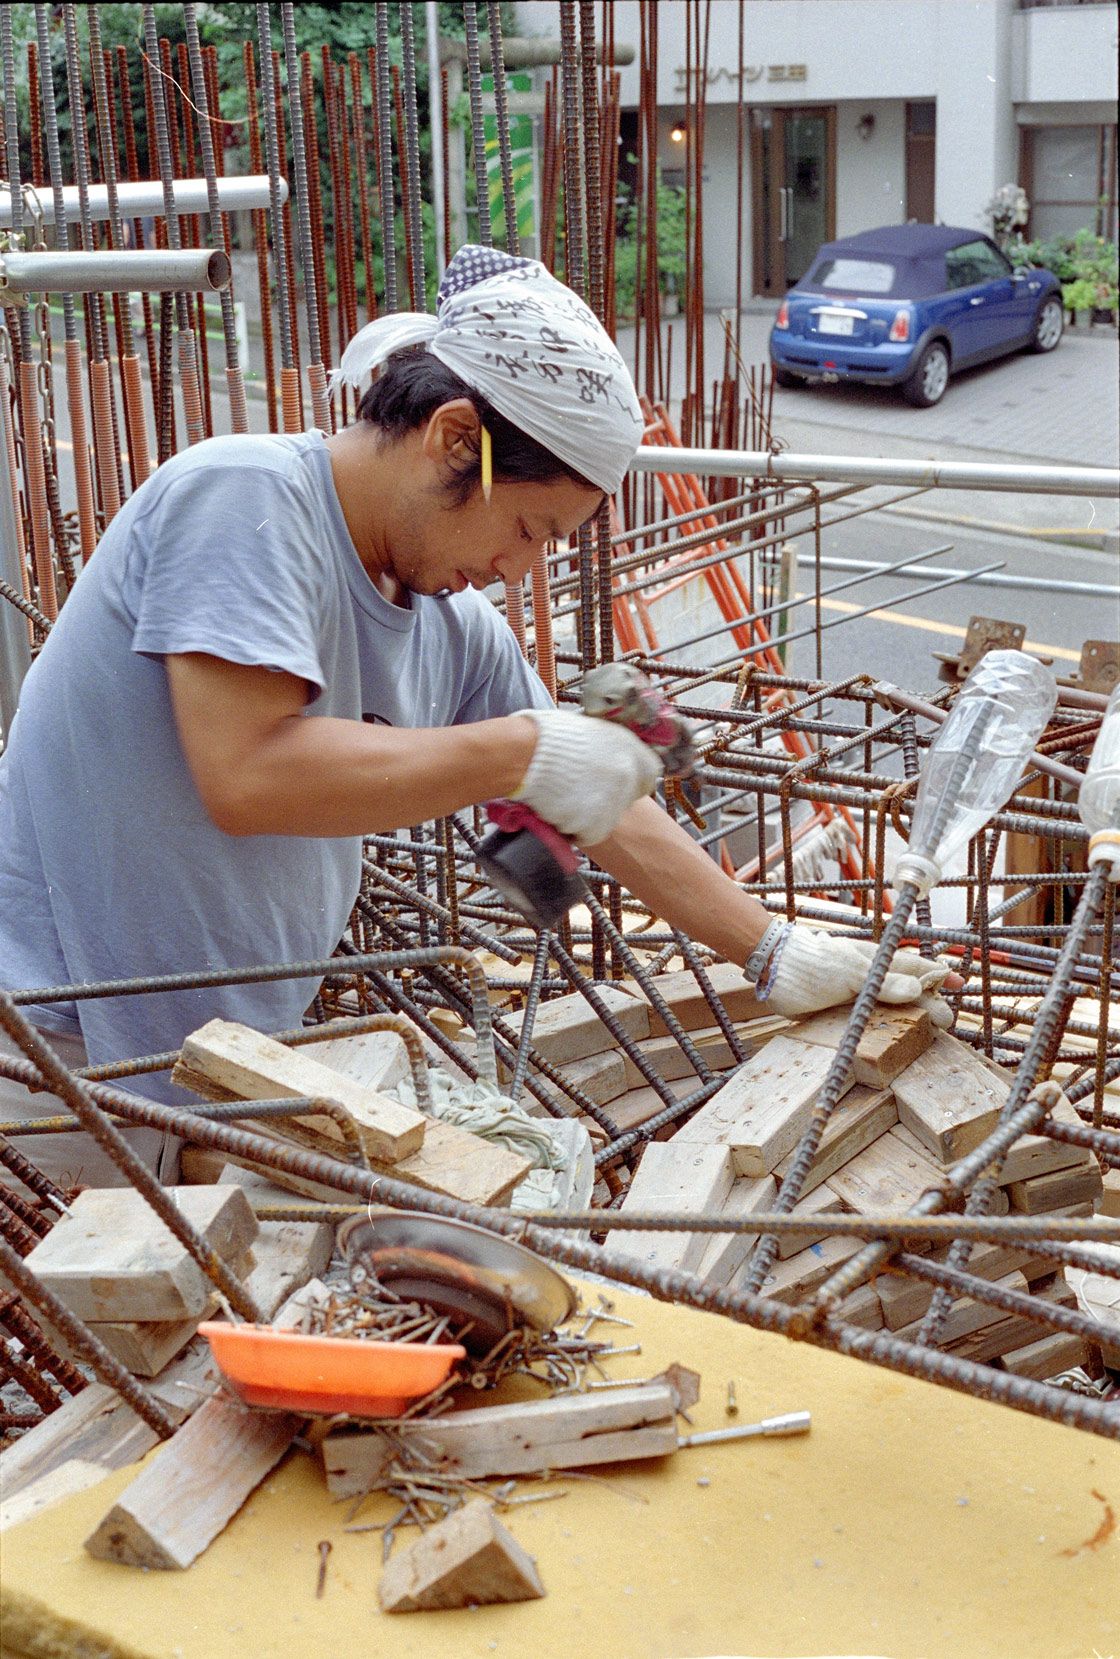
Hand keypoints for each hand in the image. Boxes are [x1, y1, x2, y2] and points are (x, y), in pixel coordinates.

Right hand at [511, 708, 662, 847]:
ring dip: (586, 815)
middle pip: (627, 798)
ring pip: (605, 818)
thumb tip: (605, 755)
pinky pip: (587, 834)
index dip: (631, 779)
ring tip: (561, 799)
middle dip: (606, 798)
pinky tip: (556, 811)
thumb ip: (605, 746)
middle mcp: (627, 775)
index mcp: (628, 746)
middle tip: (580, 792)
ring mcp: (613, 802)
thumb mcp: (587, 729)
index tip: (616, 782)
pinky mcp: (596, 825)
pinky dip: (572, 829)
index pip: (650, 773)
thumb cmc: (545, 736)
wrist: (525, 755)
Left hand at [761, 925, 952, 1025]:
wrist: (772, 969)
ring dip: (906, 1024)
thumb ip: (883, 983)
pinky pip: (866, 1027)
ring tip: (927, 1038)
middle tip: (945, 1024)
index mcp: (876, 962)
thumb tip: (918, 990)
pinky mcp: (840, 1017)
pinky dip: (880, 1036)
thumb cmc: (812, 962)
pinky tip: (891, 1047)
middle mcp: (869, 980)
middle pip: (906, 995)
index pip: (915, 969)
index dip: (937, 977)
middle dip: (927, 1007)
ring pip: (889, 1013)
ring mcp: (855, 999)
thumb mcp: (851, 972)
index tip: (959, 985)